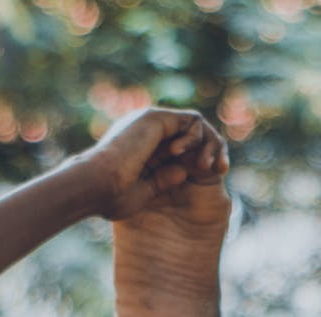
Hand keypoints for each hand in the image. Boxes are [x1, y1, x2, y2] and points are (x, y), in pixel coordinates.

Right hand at [72, 108, 229, 220]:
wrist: (98, 185)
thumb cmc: (113, 196)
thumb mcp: (147, 191)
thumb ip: (165, 179)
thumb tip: (185, 171)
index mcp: (144, 148)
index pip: (184, 148)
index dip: (204, 160)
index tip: (217, 177)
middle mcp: (148, 131)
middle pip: (194, 133)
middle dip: (213, 150)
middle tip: (222, 169)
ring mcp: (152, 121)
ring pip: (197, 125)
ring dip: (210, 144)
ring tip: (208, 166)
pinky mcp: (156, 117)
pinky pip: (192, 121)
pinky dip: (198, 138)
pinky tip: (189, 158)